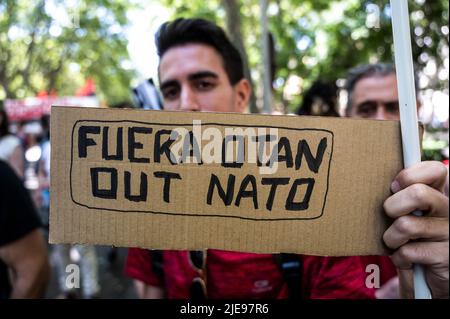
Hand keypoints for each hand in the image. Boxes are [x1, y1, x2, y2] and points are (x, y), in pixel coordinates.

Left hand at [383, 161, 448, 298]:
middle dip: (393, 206)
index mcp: (442, 194)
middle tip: (391, 217)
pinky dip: (399, 258)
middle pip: (418, 194)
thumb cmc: (413, 240)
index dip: (409, 176)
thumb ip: (404, 193)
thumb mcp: (410, 212)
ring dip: (392, 238)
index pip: (436, 169)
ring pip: (406, 225)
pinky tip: (408, 260)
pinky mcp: (446, 257)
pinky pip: (408, 252)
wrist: (429, 280)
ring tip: (398, 243)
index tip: (395, 187)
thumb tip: (384, 176)